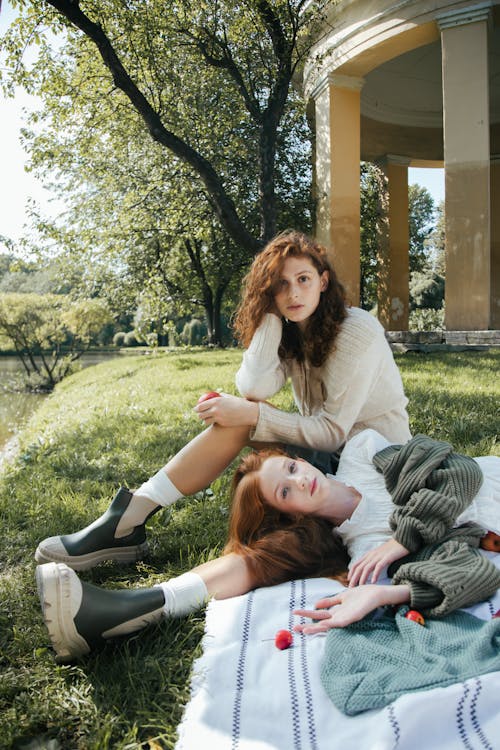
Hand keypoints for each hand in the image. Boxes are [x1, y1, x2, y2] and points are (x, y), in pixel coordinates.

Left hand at [193, 393, 258, 427]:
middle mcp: (215, 410)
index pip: (201, 406)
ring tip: (207, 418)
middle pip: (201, 415)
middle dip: (200, 415)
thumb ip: (221, 396)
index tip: (196, 409)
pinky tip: (214, 421)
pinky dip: (213, 422)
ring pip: (205, 421)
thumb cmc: (239, 403)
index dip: (196, 408)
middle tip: (200, 414)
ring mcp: (218, 418)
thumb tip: (215, 395)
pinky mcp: (222, 423)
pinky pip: (213, 423)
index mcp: (216, 401)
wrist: (247, 412)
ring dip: (205, 420)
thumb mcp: (228, 397)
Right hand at [293, 584, 410, 632]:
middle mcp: (340, 617)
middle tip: (294, 629)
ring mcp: (346, 618)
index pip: (319, 616)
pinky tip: (323, 624)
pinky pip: (341, 621)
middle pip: (321, 623)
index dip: (307, 616)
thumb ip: (330, 601)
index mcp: (337, 612)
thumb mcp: (342, 597)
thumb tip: (315, 604)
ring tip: (305, 630)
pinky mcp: (353, 616)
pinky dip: (332, 623)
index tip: (294, 616)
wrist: (377, 594)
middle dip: (308, 626)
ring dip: (317, 627)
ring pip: (329, 625)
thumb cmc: (361, 596)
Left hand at [347, 538, 408, 586]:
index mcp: (369, 554)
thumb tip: (367, 571)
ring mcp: (379, 556)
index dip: (351, 573)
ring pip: (367, 568)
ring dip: (362, 578)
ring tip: (360, 586)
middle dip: (354, 578)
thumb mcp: (379, 555)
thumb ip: (372, 561)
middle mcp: (371, 555)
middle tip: (351, 587)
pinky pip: (379, 567)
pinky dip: (375, 574)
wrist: (402, 541)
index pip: (356, 564)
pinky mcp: (387, 557)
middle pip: (359, 567)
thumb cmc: (391, 550)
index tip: (349, 581)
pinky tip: (373, 582)